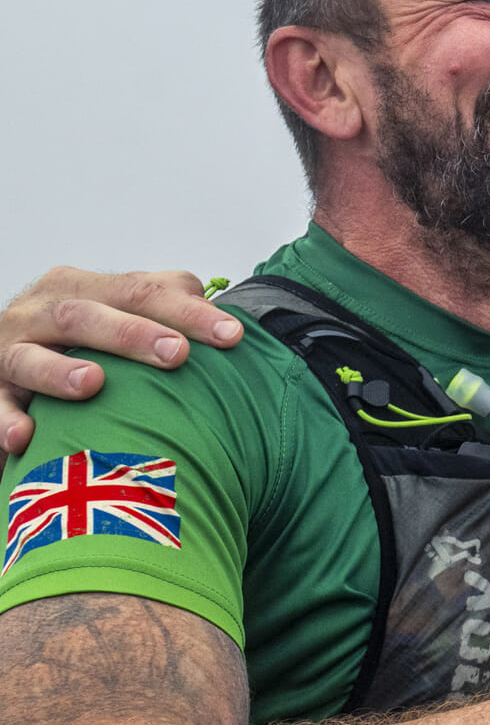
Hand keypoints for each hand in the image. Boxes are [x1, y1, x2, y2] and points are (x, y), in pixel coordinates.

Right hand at [0, 268, 243, 453]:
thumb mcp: (116, 311)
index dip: (187, 312)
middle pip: (85, 316)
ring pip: (29, 357)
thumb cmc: (79, 340)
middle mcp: (41, 311)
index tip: (231, 335)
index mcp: (82, 288)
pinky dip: (6, 419)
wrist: (8, 364)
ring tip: (93, 382)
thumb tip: (222, 313)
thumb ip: (164, 302)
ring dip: (59, 371)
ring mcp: (9, 351)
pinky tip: (24, 436)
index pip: (140, 292)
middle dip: (132, 334)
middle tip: (177, 354)